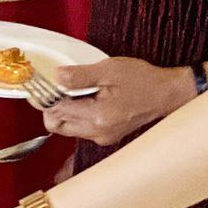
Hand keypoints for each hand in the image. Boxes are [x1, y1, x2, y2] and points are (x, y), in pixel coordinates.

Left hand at [40, 58, 188, 146]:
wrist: (167, 94)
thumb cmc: (143, 80)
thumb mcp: (110, 70)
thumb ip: (80, 75)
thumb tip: (56, 77)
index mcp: (98, 117)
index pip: (56, 112)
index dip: (45, 97)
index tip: (40, 84)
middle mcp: (98, 132)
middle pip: (58, 125)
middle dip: (53, 106)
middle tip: (59, 86)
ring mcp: (103, 137)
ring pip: (68, 128)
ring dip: (65, 110)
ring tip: (78, 90)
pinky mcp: (107, 136)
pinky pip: (81, 128)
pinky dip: (78, 114)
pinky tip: (89, 98)